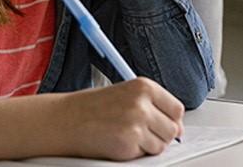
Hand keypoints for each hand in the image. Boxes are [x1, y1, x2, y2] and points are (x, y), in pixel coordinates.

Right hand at [55, 78, 184, 158]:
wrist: (65, 120)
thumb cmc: (91, 108)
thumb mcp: (126, 95)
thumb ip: (152, 106)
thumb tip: (177, 128)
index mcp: (145, 86)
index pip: (177, 109)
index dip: (172, 121)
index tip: (165, 126)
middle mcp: (143, 103)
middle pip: (172, 129)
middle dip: (161, 136)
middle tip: (140, 134)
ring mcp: (136, 123)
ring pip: (161, 145)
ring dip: (147, 146)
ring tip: (126, 136)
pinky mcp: (128, 143)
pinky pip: (144, 155)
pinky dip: (134, 154)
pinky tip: (117, 143)